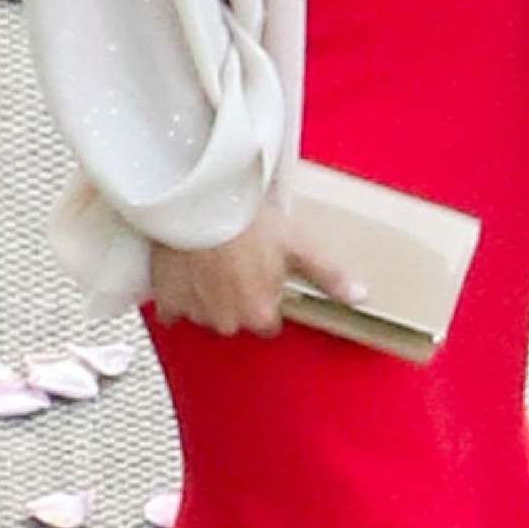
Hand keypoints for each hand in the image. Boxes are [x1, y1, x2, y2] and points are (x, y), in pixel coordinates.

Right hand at [146, 207, 347, 338]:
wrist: (199, 203)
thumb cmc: (247, 222)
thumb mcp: (298, 245)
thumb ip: (329, 277)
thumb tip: (359, 296)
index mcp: (259, 314)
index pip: (268, 324)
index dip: (267, 299)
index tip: (263, 278)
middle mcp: (227, 320)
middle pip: (237, 320)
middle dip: (238, 298)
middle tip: (238, 264)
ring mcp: (196, 312)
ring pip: (207, 314)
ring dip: (211, 295)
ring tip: (215, 261)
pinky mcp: (169, 299)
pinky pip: (175, 309)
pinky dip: (180, 296)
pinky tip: (188, 273)